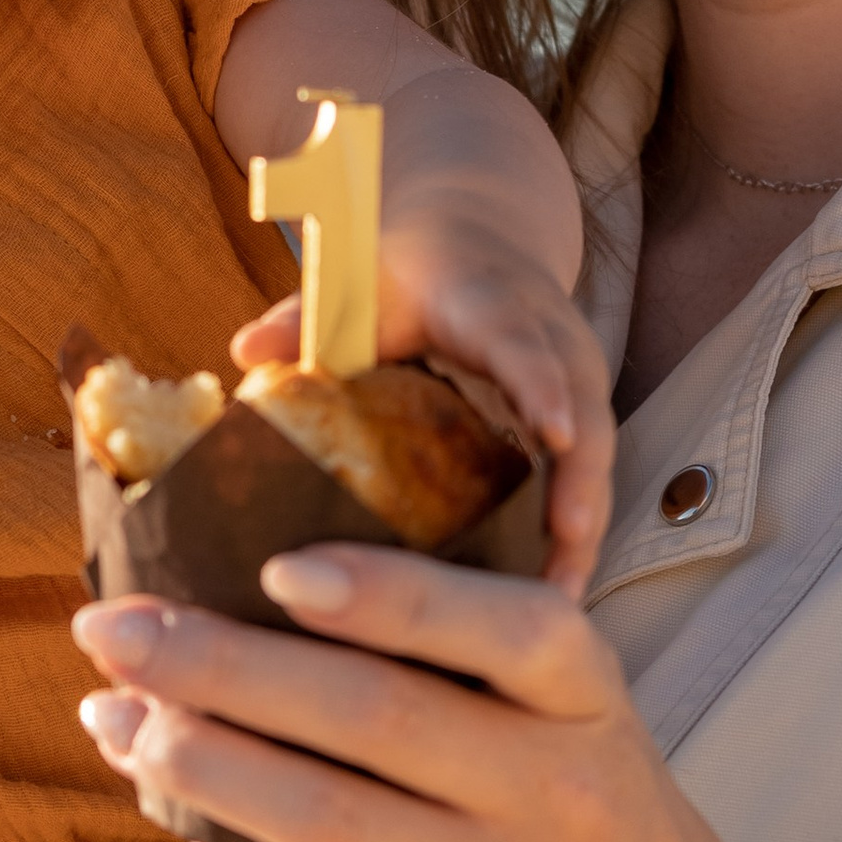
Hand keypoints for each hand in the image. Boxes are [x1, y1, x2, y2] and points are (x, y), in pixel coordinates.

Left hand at [73, 551, 841, 841]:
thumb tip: (279, 583)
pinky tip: (175, 811)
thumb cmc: (614, 836)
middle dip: (218, 664)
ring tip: (109, 717)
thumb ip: (480, 664)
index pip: (503, 628)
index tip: (275, 566)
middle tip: (109, 625)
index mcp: (591, 707)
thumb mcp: (587, 729)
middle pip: (369, 716)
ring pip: (319, 816)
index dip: (388, 595)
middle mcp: (553, 794)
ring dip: (195, 760)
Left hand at [232, 188, 615, 596]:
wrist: (480, 243)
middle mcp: (551, 343)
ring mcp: (575, 383)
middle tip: (571, 541)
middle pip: (582, 412)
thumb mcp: (362, 280)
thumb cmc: (410, 274)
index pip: (522, 344)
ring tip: (561, 597)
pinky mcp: (579, 418)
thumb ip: (308, 317)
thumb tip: (248, 355)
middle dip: (582, 479)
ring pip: (593, 457)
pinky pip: (584, 479)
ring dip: (583, 525)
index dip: (542, 387)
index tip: (556, 433)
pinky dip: (573, 534)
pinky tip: (552, 597)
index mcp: (495, 304)